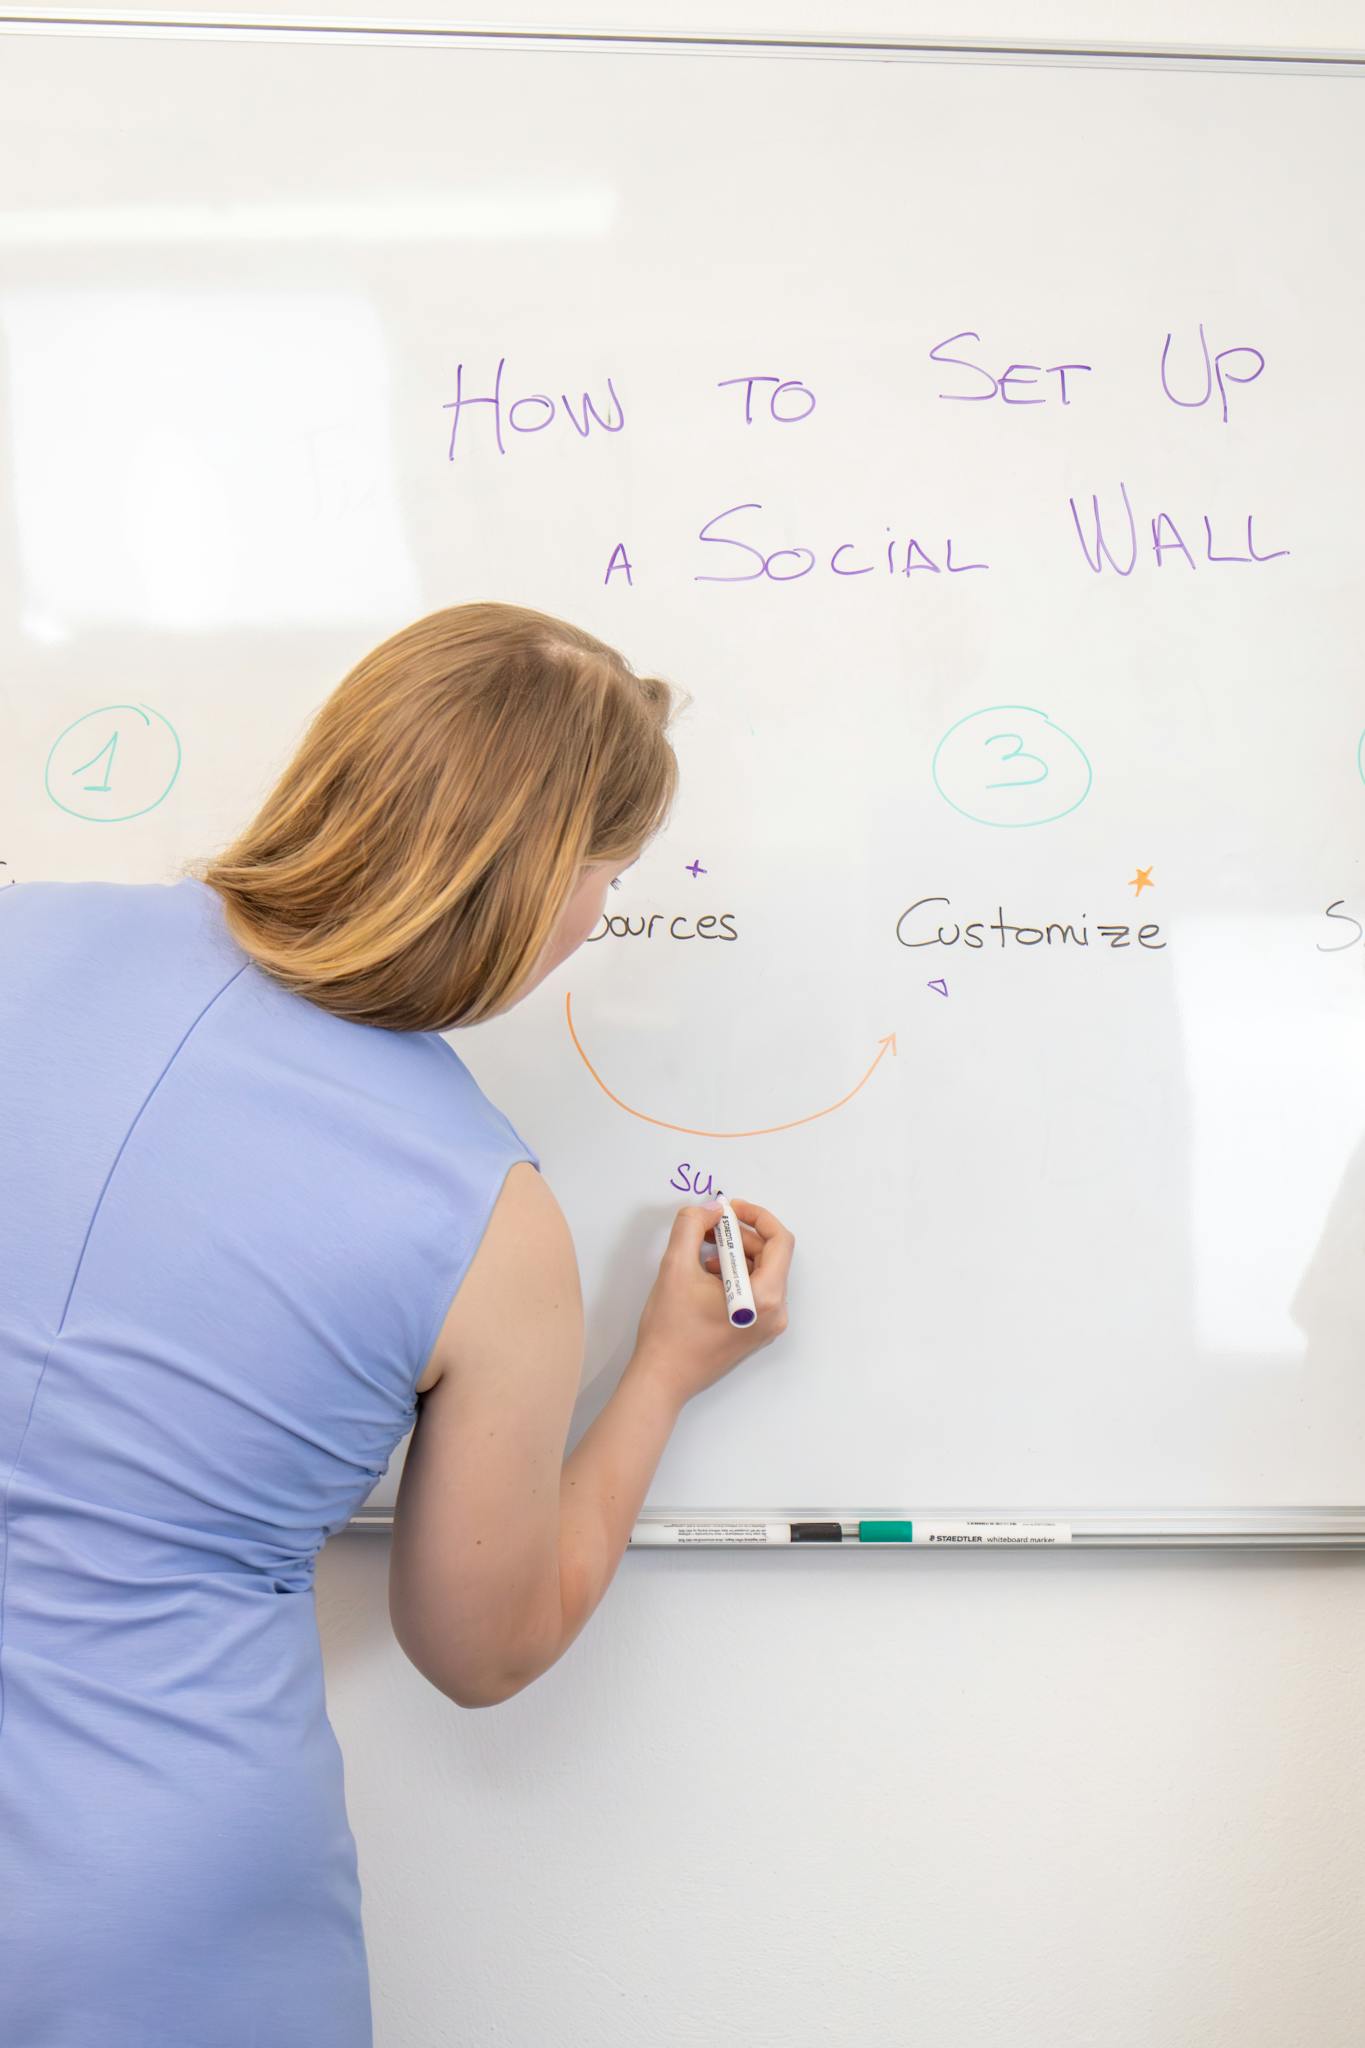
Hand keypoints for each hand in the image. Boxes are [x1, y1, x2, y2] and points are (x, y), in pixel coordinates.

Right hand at [630, 1196, 794, 1407]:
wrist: (662, 1378)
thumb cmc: (669, 1331)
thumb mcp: (675, 1266)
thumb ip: (691, 1226)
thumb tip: (709, 1209)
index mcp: (765, 1298)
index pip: (780, 1241)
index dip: (756, 1216)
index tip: (730, 1209)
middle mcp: (775, 1313)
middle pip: (771, 1256)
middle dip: (740, 1235)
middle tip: (709, 1227)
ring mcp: (767, 1326)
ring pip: (761, 1273)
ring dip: (735, 1255)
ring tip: (703, 1253)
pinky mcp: (755, 1332)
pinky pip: (754, 1291)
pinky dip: (734, 1275)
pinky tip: (706, 1275)